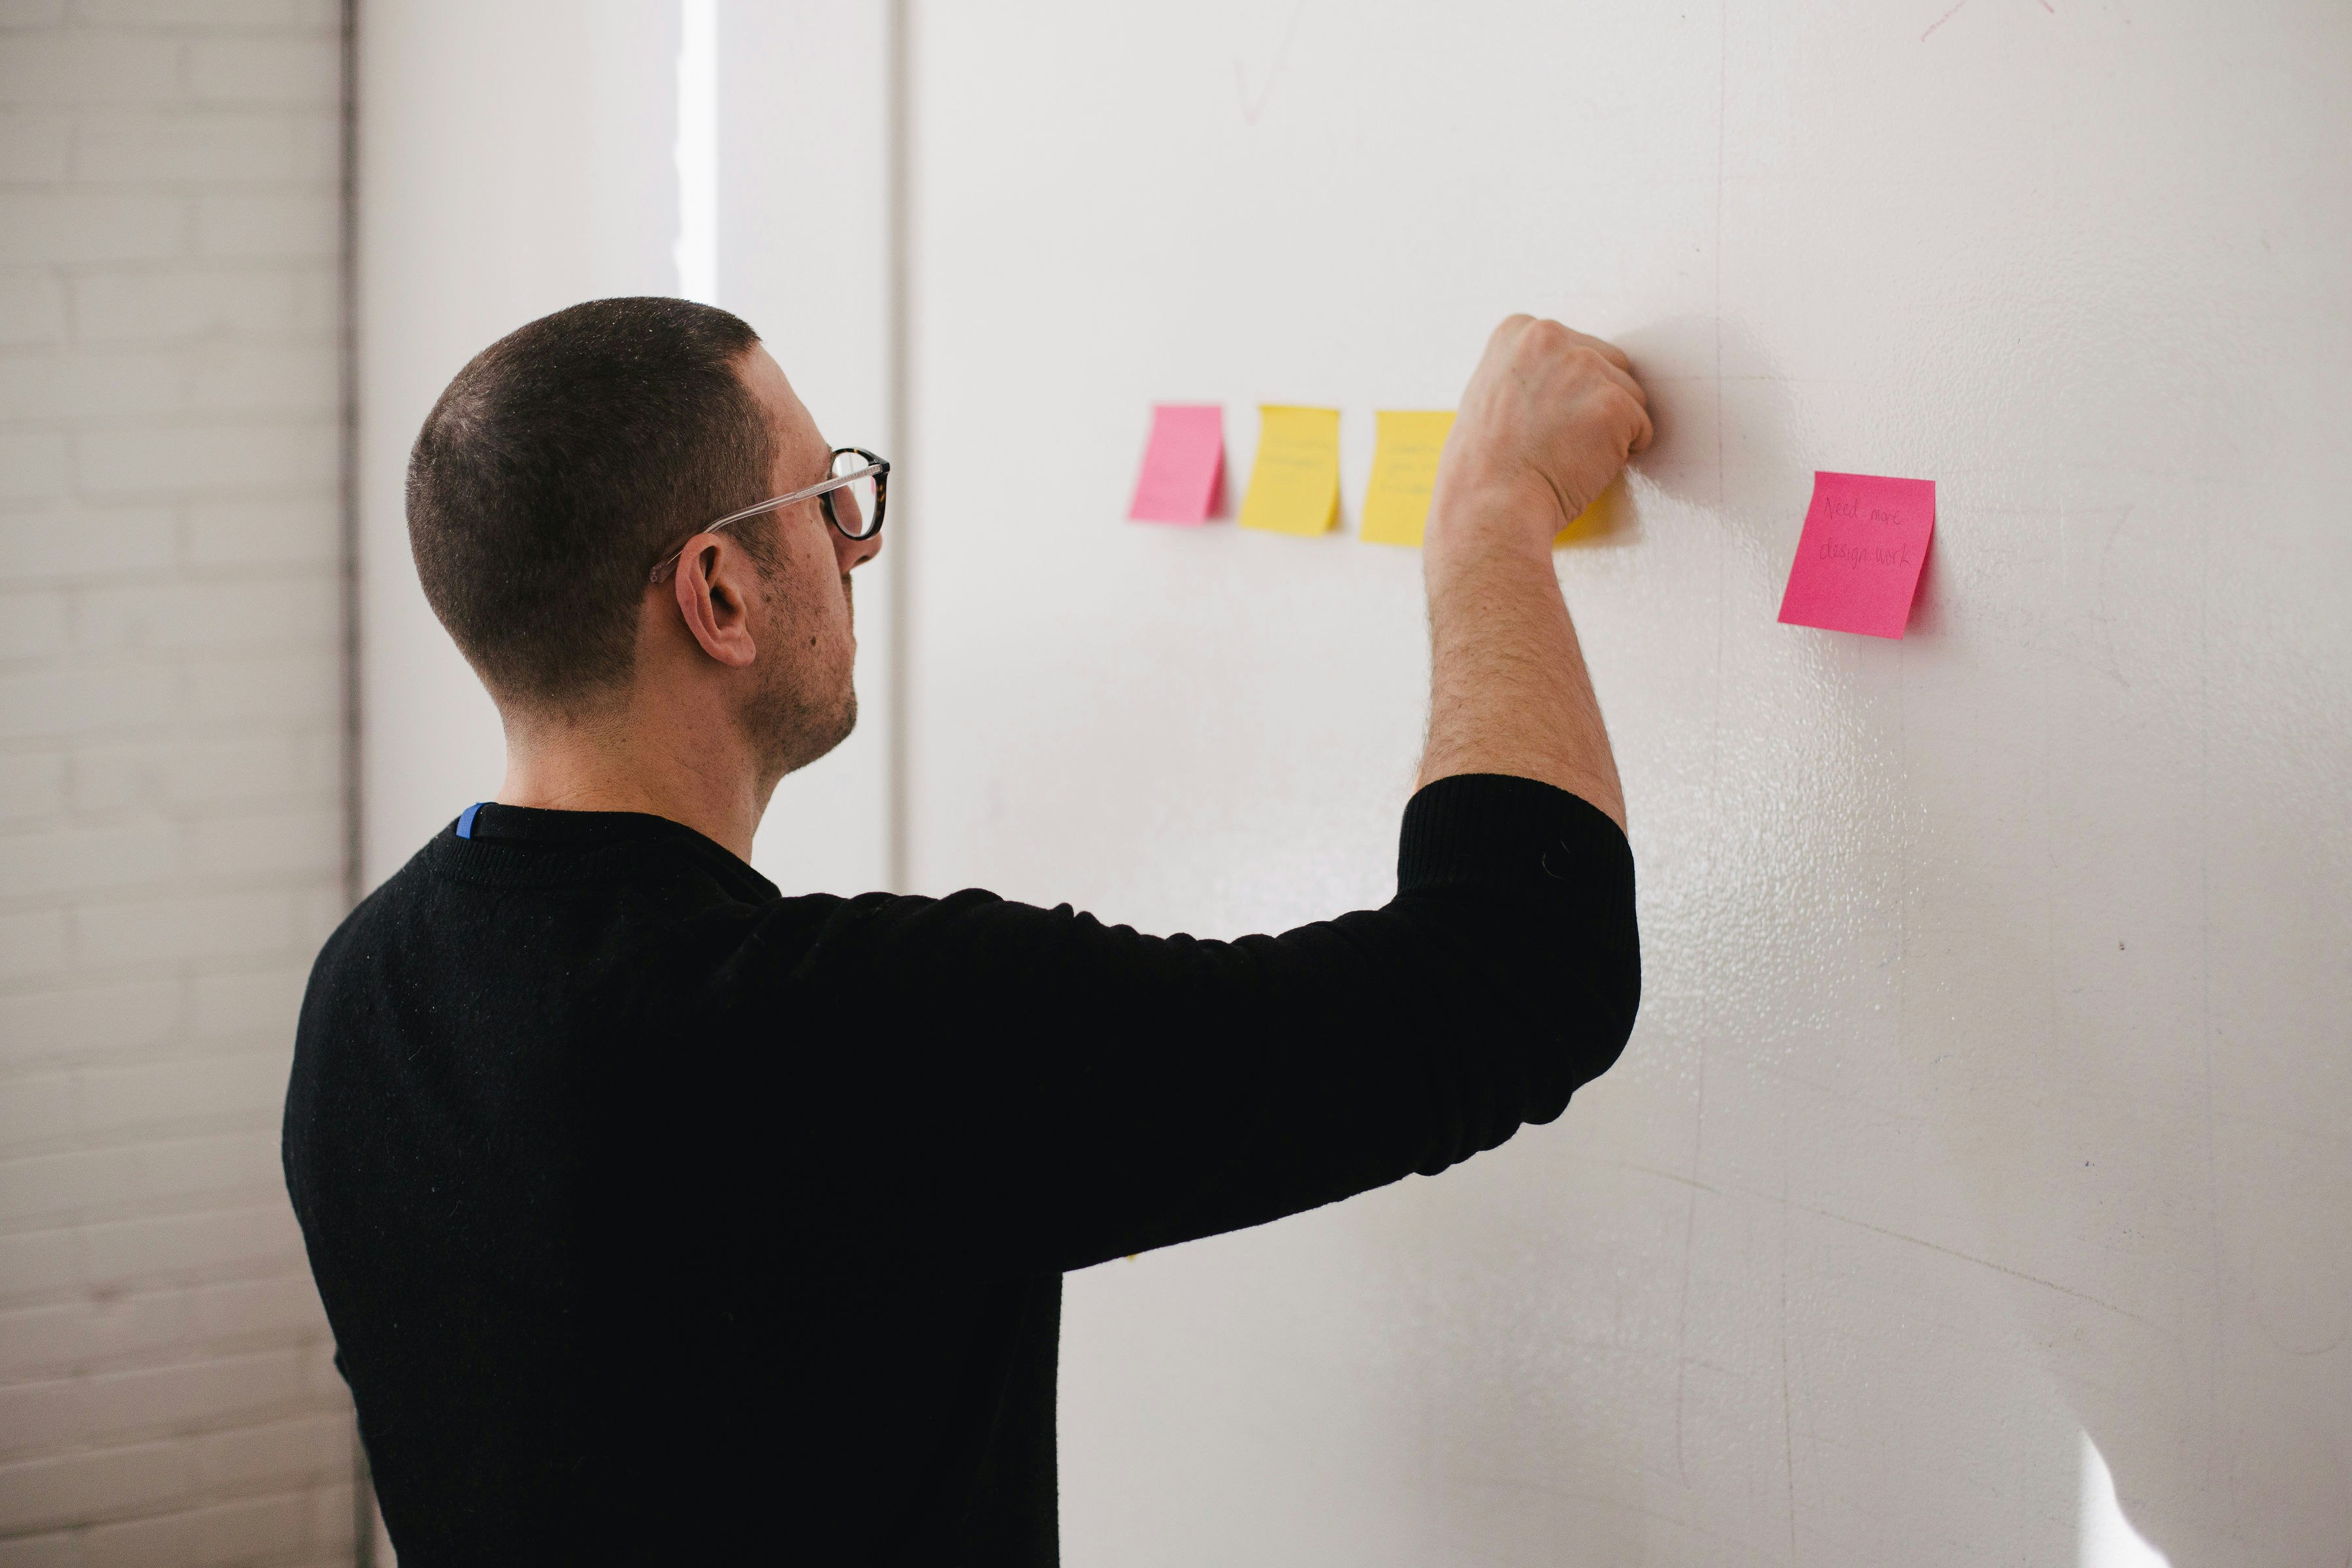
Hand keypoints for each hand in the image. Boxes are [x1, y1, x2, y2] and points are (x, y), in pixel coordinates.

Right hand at [1429, 316, 1652, 557]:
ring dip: (1611, 430)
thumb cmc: (1483, 469)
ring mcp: (1584, 367)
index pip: (1575, 348)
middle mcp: (1551, 337)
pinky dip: (1623, 455)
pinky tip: (1583, 466)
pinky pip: (1642, 429)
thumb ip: (1529, 372)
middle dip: (1595, 403)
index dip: (1566, 391)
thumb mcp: (1490, 395)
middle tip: (1558, 441)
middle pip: (1610, 364)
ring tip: (1566, 455)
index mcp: (1518, 331)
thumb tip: (1561, 376)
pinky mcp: (1613, 403)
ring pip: (1630, 396)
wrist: (1489, 507)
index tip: (1541, 419)